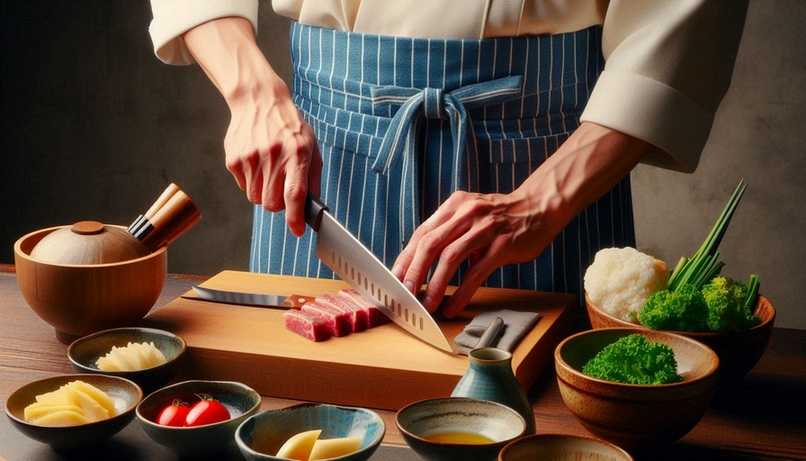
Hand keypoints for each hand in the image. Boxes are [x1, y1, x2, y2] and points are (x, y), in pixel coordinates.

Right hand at [224, 84, 321, 236]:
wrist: (259, 101)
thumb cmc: (289, 126)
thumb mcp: (311, 146)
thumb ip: (313, 177)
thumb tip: (313, 207)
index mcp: (297, 153)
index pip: (294, 193)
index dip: (295, 217)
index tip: (297, 231)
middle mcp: (273, 156)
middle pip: (271, 204)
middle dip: (278, 204)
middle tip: (281, 187)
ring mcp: (250, 158)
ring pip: (256, 198)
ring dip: (263, 192)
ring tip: (268, 170)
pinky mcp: (234, 159)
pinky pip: (243, 187)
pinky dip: (251, 181)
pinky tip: (256, 162)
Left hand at [392, 122, 649, 317]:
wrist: (540, 207)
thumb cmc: (503, 216)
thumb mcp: (471, 213)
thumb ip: (449, 231)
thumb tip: (422, 261)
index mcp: (454, 205)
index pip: (422, 233)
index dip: (405, 258)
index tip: (395, 279)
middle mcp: (467, 213)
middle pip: (430, 244)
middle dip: (413, 272)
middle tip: (405, 294)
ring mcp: (486, 228)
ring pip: (450, 257)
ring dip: (434, 285)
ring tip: (427, 305)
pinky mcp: (503, 245)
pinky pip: (476, 272)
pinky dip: (461, 292)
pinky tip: (453, 306)